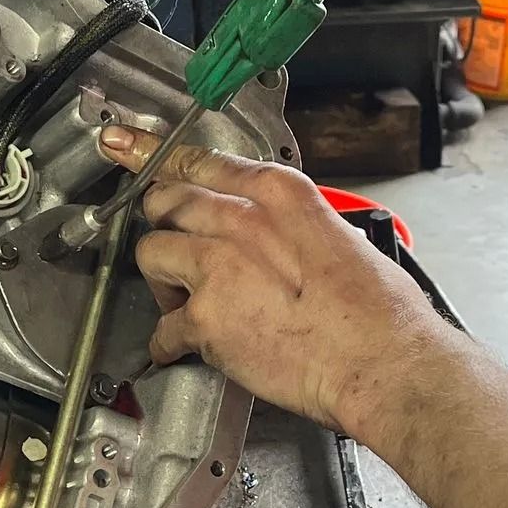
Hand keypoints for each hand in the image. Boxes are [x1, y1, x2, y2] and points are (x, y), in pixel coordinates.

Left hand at [101, 125, 442, 435]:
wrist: (381, 361)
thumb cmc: (377, 311)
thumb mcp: (341, 236)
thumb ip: (294, 226)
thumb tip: (278, 238)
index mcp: (279, 193)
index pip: (200, 161)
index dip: (153, 154)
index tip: (126, 146)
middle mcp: (241, 220)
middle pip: (167, 201)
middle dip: (162, 222)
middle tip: (170, 245)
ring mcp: (218, 267)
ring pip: (152, 253)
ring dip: (162, 280)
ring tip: (183, 302)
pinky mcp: (205, 318)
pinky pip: (163, 326)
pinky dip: (167, 343)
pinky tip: (179, 349)